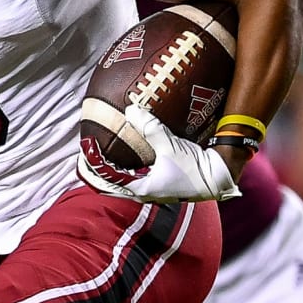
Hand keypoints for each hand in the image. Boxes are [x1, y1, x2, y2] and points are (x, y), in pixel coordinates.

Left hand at [77, 104, 239, 202]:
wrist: (220, 177)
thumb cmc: (195, 168)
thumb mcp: (169, 146)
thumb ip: (150, 128)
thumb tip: (131, 109)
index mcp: (140, 189)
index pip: (105, 182)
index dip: (91, 168)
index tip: (83, 152)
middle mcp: (144, 192)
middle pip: (110, 183)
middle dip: (97, 169)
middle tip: (89, 150)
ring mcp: (152, 188)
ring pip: (123, 179)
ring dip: (112, 167)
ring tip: (104, 149)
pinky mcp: (161, 182)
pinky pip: (137, 173)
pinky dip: (128, 164)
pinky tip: (130, 150)